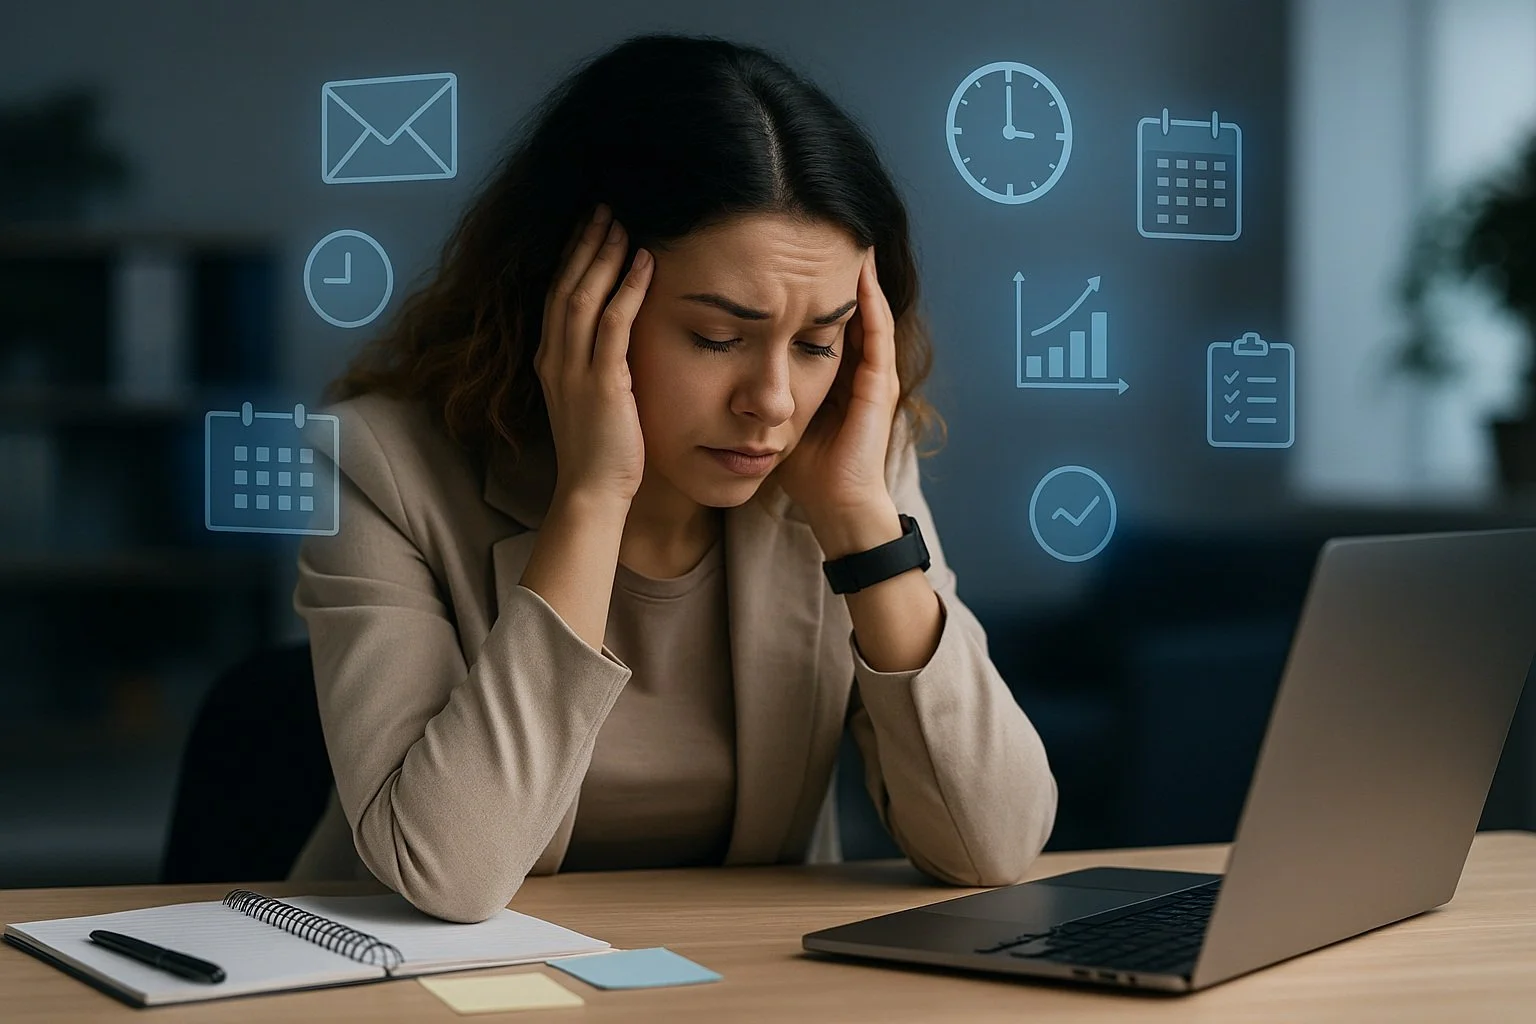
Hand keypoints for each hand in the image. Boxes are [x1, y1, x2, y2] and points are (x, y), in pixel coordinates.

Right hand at [535, 203, 653, 507]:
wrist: (592, 492)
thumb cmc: (601, 452)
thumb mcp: (591, 400)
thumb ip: (597, 366)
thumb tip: (618, 341)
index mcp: (551, 361)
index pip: (559, 296)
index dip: (573, 258)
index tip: (590, 228)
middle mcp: (556, 359)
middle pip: (566, 285)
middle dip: (584, 244)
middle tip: (604, 209)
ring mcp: (574, 370)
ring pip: (584, 296)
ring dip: (604, 255)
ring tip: (622, 222)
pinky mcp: (602, 383)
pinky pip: (614, 324)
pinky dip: (628, 288)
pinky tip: (645, 262)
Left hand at [773, 247, 901, 522]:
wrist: (835, 504)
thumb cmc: (804, 469)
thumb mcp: (774, 413)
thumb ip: (755, 386)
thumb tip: (715, 360)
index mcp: (832, 372)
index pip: (822, 316)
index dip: (809, 285)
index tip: (788, 251)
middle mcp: (857, 367)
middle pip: (847, 306)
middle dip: (834, 270)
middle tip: (821, 229)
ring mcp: (873, 373)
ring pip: (868, 311)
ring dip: (859, 275)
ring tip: (848, 236)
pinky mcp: (880, 384)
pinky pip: (877, 333)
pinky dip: (870, 303)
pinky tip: (859, 275)